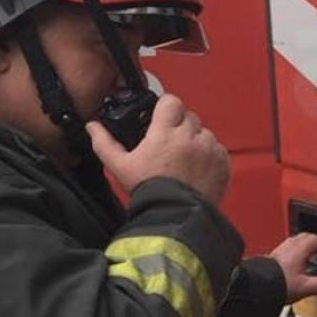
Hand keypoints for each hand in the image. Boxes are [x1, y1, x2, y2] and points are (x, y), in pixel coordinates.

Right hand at [87, 95, 230, 202]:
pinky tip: (195, 168)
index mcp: (165, 133)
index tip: (160, 117)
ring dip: (195, 140)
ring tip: (182, 159)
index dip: (164, 107)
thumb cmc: (149, 191)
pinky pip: (217, 149)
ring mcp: (210, 150)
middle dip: (178, 125)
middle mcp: (191, 137)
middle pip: (188, 116)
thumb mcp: (119, 166)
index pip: (171, 101)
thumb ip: (104, 143)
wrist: (175, 215)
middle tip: (168, 143)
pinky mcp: (223, 163)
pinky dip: (209, 155)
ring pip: (204, 132)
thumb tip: (93, 127)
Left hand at [269, 234, 316, 302]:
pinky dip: (291, 254)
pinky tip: (291, 264)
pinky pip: (284, 250)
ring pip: (293, 242)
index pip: (316, 238)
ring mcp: (279, 250)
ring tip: (306, 256)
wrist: (256, 288)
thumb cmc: (278, 284)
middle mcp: (289, 246)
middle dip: (312, 242)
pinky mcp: (271, 257)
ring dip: (301, 247)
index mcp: (300, 249)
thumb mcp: (306, 287)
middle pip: (304, 237)